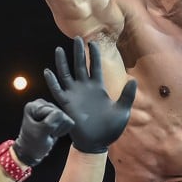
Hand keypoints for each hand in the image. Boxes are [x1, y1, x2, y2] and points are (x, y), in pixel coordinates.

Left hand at [12, 100, 73, 166]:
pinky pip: (69, 122)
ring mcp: (50, 110)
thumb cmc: (32, 143)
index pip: (56, 113)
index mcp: (34, 106)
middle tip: (46, 133)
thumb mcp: (39, 134)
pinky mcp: (58, 116)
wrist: (31, 151)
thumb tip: (61, 115)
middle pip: (61, 114)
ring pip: (66, 118)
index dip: (53, 125)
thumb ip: (49, 123)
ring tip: (48, 133)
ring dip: (59, 129)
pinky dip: (62, 130)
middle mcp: (42, 104)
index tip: (43, 131)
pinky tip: (53, 132)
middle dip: (55, 127)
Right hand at [44, 37, 136, 153]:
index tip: (92, 42)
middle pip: (79, 65)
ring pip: (66, 74)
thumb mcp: (122, 111)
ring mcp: (74, 95)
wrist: (98, 143)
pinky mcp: (66, 104)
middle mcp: (84, 88)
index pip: (95, 66)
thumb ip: (127, 96)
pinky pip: (57, 90)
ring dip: (62, 62)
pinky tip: (48, 71)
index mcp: (98, 87)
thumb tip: (133, 80)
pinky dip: (52, 81)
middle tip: (76, 38)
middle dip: (78, 52)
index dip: (94, 54)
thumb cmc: (110, 128)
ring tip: (59, 49)